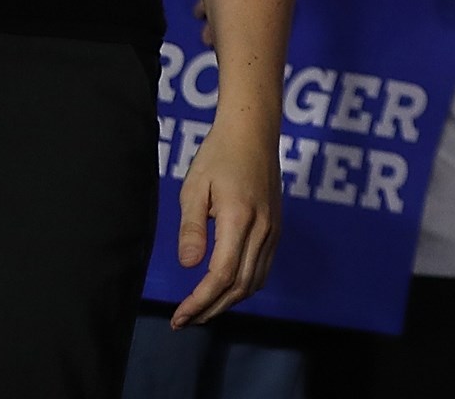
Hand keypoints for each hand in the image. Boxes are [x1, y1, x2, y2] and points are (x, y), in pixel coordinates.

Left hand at [169, 107, 279, 324]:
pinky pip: (263, 268)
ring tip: (201, 311)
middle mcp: (262, 228)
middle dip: (211, 309)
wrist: (254, 132)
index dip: (199, 301)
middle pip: (239, 284)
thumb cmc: (218, 156)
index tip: (178, 316)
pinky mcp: (276, 228)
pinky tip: (224, 290)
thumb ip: (191, 228)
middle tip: (184, 321)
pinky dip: (243, 287)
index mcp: (239, 218)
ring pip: (254, 280)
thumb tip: (188, 265)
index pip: (221, 274)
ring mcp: (273, 229)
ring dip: (228, 302)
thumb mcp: (194, 188)